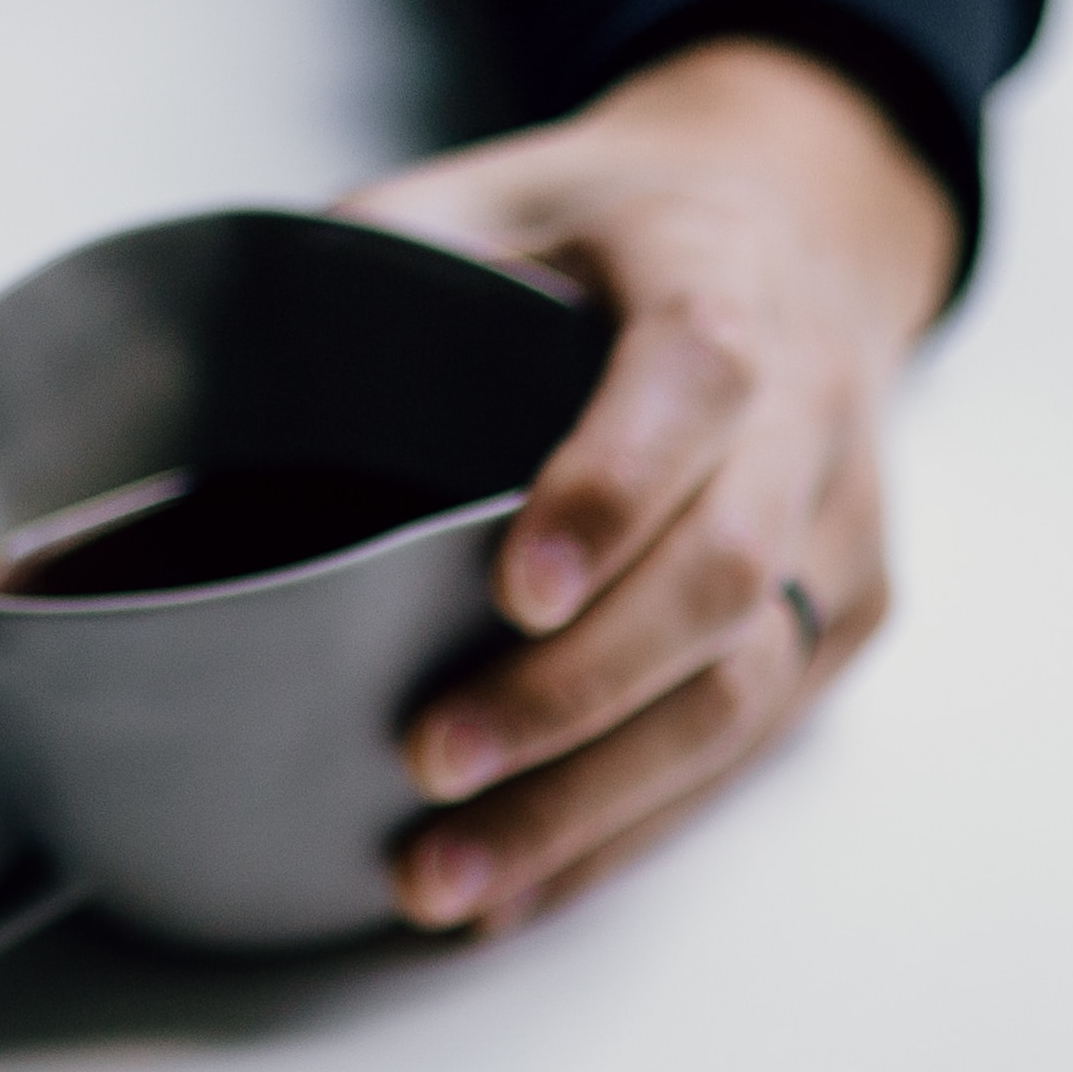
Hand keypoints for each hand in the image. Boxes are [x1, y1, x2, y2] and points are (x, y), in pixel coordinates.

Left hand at [339, 39, 959, 937]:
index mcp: (724, 284)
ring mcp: (842, 533)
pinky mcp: (846, 620)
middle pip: (722, 577)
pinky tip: (521, 889)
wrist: (808, 228)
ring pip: (743, 694)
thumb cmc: (626, 227)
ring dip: (593, 802)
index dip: (612, 493)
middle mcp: (810, 415)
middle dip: (573, 691)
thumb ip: (391, 245)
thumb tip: (227, 351)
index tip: (508, 590)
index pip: (696, 384)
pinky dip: (627, 830)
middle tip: (431, 760)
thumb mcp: (510, 182)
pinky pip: (747, 750)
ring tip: (452, 876)